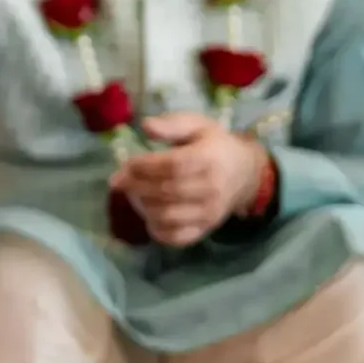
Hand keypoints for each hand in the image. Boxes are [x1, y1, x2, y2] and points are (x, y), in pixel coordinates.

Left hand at [109, 112, 264, 246]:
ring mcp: (209, 213)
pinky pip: (175, 237)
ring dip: (142, 206)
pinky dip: (156, 229)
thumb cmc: (213, 146)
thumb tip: (145, 126)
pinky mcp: (205, 230)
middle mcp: (212, 188)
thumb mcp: (197, 126)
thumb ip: (171, 125)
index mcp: (210, 158)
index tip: (125, 164)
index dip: (144, 166)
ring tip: (133, 194)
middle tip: (119, 181)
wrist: (244, 173)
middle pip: (165, 191)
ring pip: (166, 216)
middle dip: (136, 186)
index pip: (172, 166)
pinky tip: (148, 214)